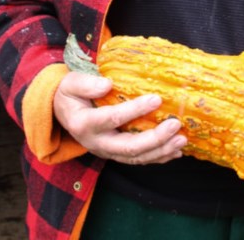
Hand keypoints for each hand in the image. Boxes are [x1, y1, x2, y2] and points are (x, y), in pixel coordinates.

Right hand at [53, 71, 186, 164]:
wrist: (61, 112)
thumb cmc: (69, 94)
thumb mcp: (70, 83)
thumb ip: (86, 84)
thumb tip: (107, 84)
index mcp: (84, 123)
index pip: (113, 118)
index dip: (135, 110)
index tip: (156, 99)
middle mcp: (96, 142)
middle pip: (128, 147)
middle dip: (155, 139)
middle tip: (176, 126)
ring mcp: (106, 151)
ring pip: (136, 158)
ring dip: (161, 151)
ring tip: (181, 140)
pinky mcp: (115, 154)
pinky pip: (138, 160)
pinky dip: (158, 158)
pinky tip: (175, 152)